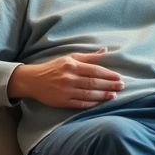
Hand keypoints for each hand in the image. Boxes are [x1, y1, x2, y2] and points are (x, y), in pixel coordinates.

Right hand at [8, 49, 123, 109]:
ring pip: (89, 94)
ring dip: (103, 95)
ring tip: (113, 95)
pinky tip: (100, 102)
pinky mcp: (63, 101)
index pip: (94, 70)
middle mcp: (69, 78)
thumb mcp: (69, 58)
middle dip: (109, 85)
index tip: (119, 77)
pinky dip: (92, 103)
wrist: (32, 80)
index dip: (108, 74)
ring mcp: (66, 91)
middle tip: (121, 86)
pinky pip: (80, 103)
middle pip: (94, 82)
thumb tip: (105, 50)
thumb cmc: (53, 68)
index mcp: (72, 66)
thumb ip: (88, 57)